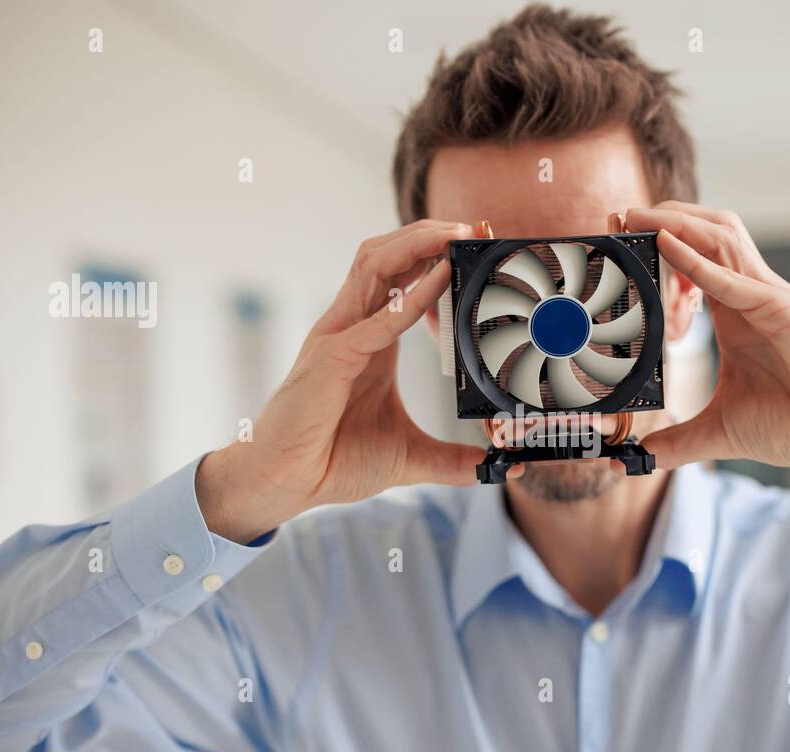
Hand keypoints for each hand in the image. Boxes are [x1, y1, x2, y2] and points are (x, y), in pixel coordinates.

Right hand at [197, 220, 484, 542]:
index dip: (435, 254)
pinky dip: (412, 296)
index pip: (401, 276)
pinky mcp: (331, 359)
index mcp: (371, 339)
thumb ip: (453, 460)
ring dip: (418, 243)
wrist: (288, 484)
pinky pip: (376, 319)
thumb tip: (501, 469)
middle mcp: (352, 326)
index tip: (476, 247)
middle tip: (474, 228)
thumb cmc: (335, 460)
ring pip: (374, 265)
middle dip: (429, 233)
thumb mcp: (410, 456)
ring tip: (458, 234)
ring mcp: (338, 336)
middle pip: (387, 255)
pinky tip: (442, 278)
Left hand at [623, 202, 789, 487]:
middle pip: (704, 232)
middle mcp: (748, 295)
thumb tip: (639, 458)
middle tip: (615, 215)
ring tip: (634, 215)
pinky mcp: (783, 311)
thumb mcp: (720, 432)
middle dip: (661, 217)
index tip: (616, 241)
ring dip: (676, 222)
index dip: (656, 243)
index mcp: (733, 312)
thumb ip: (678, 442)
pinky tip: (666, 245)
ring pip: (720, 238)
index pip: (691, 260)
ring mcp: (767, 297)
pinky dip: (698, 261)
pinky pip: (735, 278)